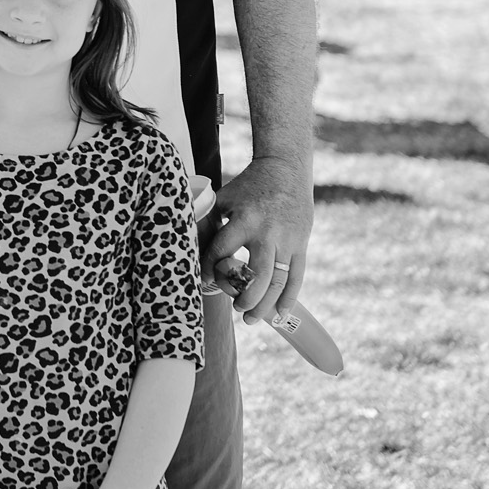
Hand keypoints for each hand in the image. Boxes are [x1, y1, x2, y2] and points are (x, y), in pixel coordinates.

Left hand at [200, 153, 312, 320]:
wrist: (285, 169)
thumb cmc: (249, 185)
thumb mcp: (224, 198)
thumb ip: (208, 220)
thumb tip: (188, 245)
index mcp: (244, 220)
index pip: (223, 252)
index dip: (210, 269)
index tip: (205, 280)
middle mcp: (267, 233)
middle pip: (258, 276)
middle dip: (245, 298)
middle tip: (236, 309)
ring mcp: (288, 240)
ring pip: (279, 281)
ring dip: (265, 304)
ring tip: (252, 319)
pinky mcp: (301, 244)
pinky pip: (297, 276)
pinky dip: (289, 298)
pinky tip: (280, 314)